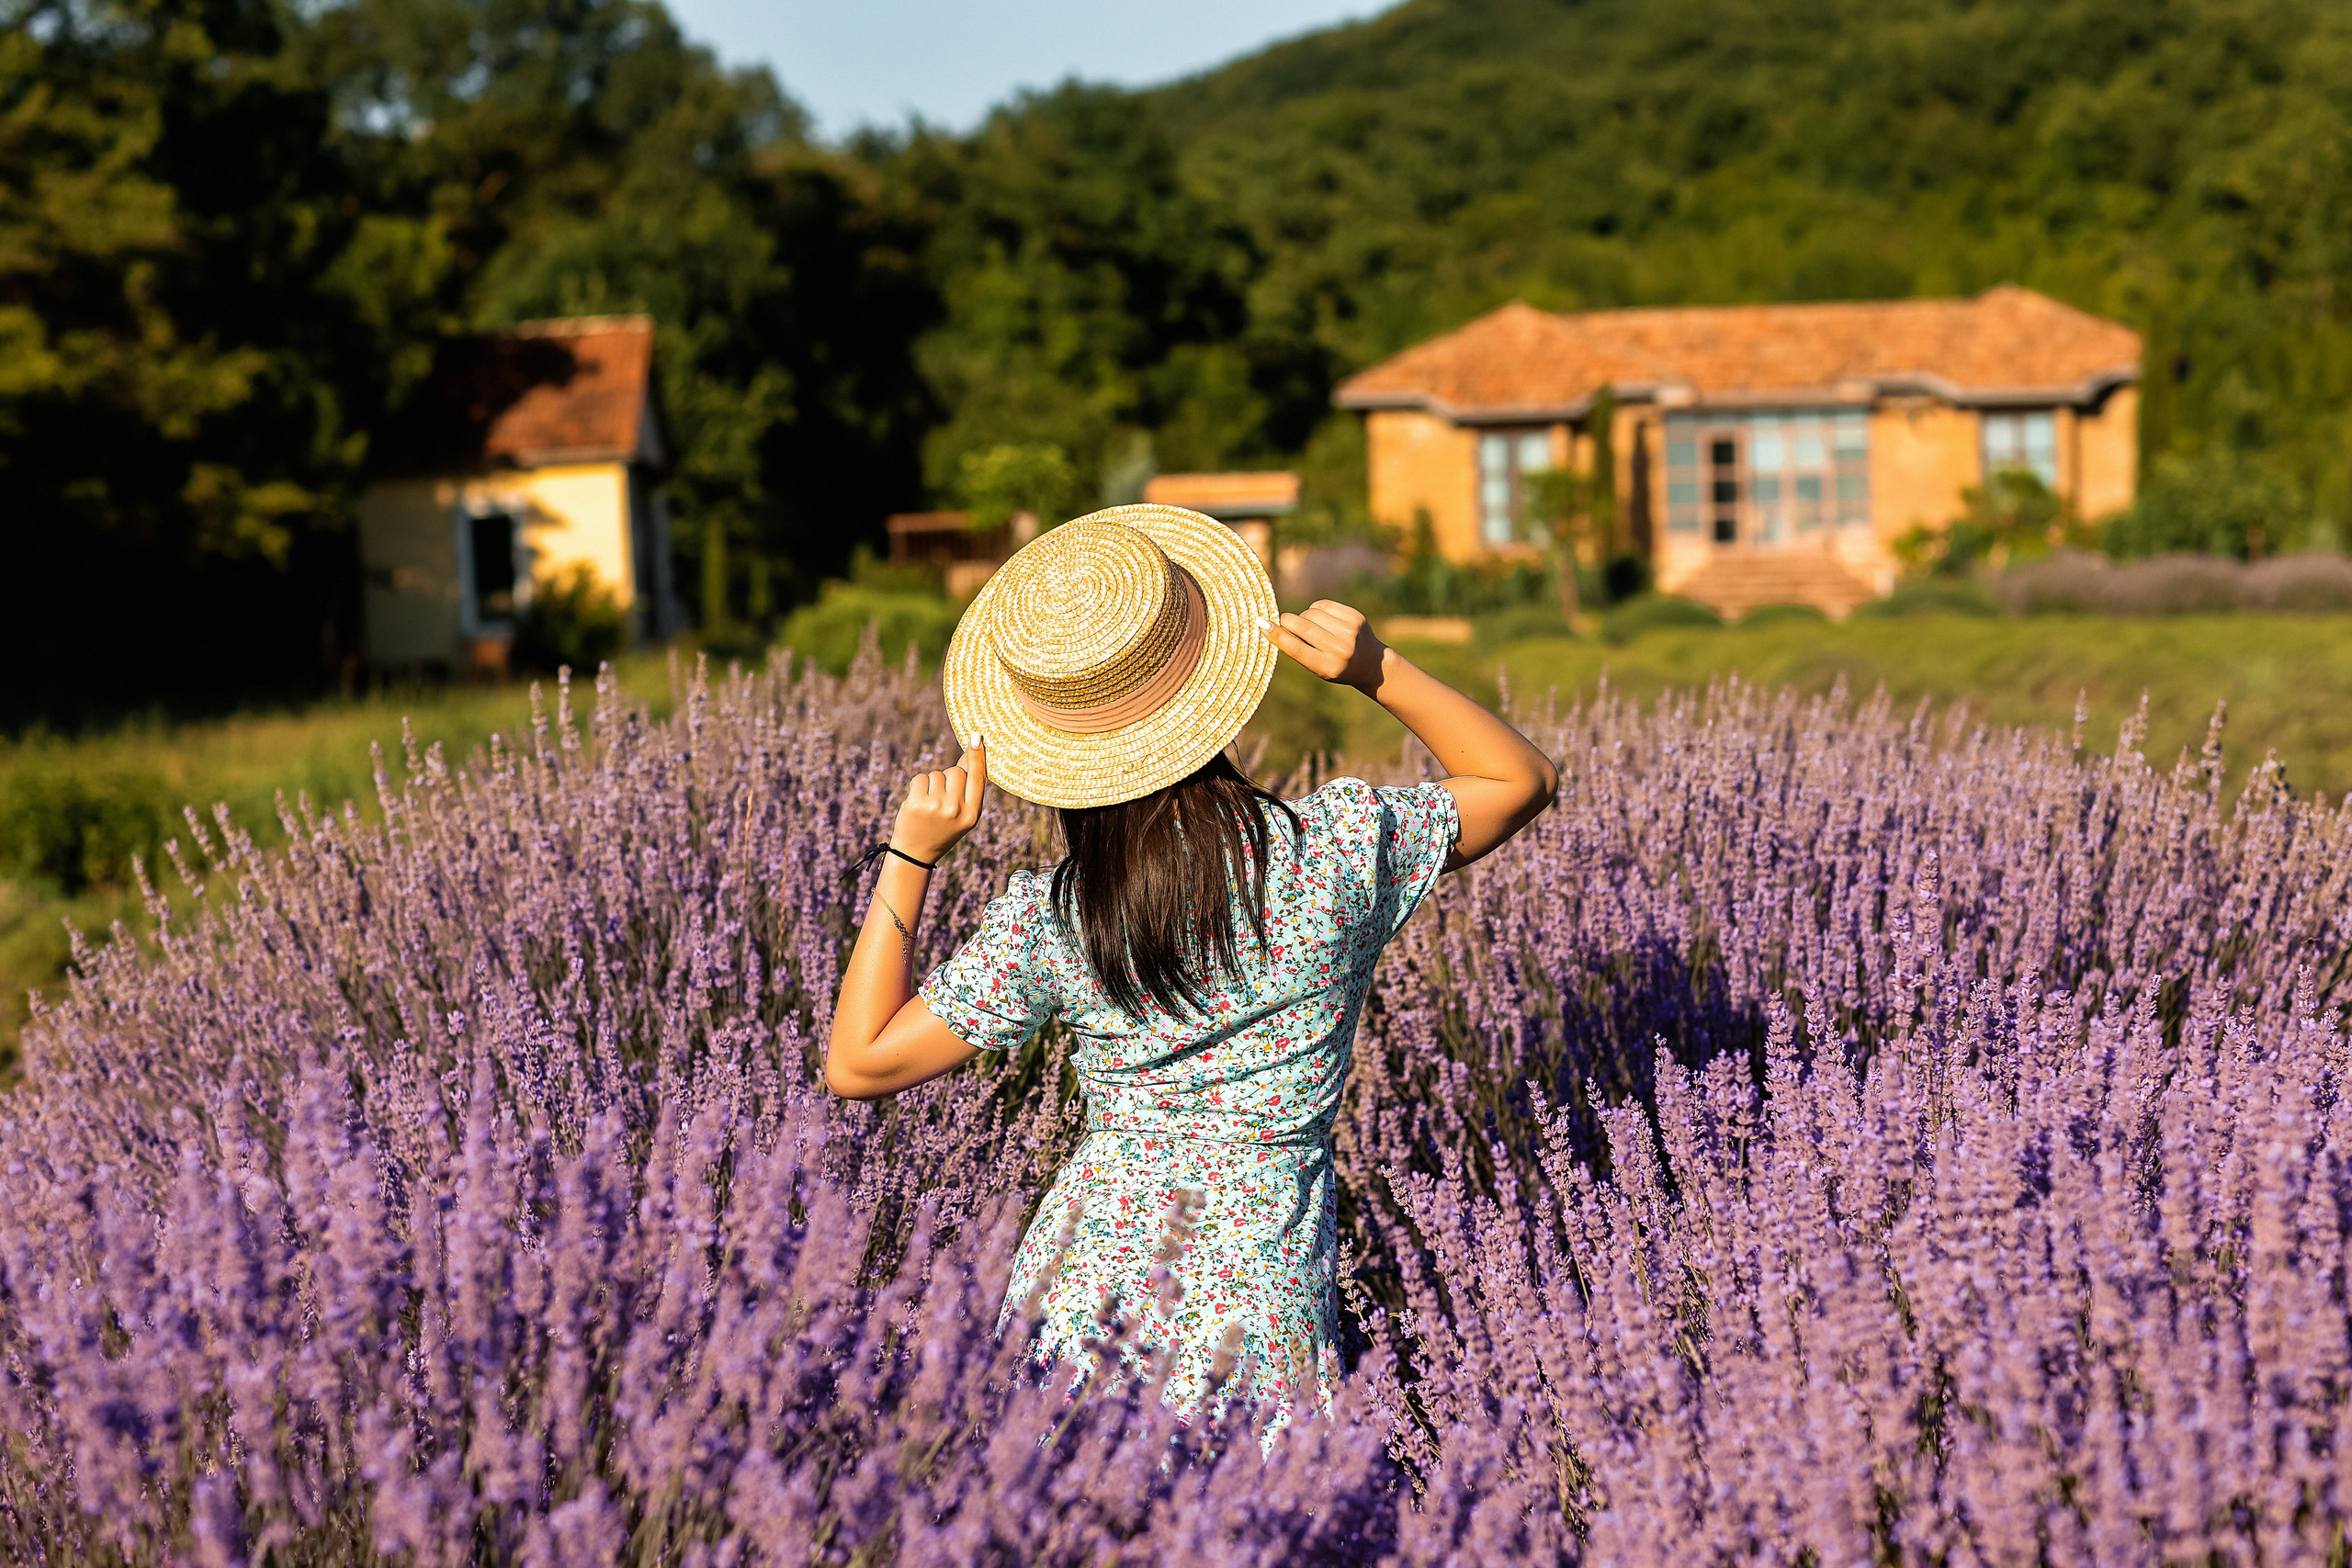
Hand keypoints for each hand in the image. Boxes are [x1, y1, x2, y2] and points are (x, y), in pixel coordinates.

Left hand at [891, 739, 986, 862]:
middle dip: (949, 777)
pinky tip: (918, 802)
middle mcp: (956, 809)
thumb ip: (968, 789)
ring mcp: (936, 806)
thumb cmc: (942, 829)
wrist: (916, 852)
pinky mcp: (917, 803)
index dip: (977, 756)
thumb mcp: (962, 815)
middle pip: (956, 771)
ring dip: (932, 784)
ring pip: (937, 774)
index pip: (977, 778)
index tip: (976, 737)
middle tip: (943, 797)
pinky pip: (920, 778)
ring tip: (929, 804)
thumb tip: (969, 755)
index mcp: (972, 814)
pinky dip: (918, 786)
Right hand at [1260, 600, 1388, 695]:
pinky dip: (1317, 610)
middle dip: (1287, 622)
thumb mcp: (1317, 667)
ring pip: (1310, 612)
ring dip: (1304, 617)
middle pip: (1301, 626)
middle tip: (1284, 624)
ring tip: (1312, 628)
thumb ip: (1298, 649)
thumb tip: (1271, 626)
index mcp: (1328, 667)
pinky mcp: (1355, 617)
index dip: (1277, 636)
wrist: (1371, 663)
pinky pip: (1323, 604)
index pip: (1297, 649)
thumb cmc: (1336, 666)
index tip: (1262, 625)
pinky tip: (1322, 619)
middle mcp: (1341, 649)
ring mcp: (1350, 631)